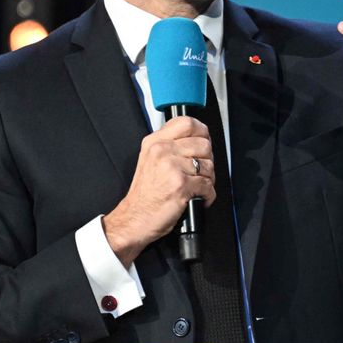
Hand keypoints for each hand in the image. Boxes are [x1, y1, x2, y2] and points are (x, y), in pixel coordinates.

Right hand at [102, 117, 214, 266]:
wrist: (133, 220)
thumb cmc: (144, 194)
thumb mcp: (150, 160)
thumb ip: (170, 145)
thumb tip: (198, 139)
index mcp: (155, 142)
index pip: (188, 123)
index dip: (202, 133)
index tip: (202, 142)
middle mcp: (162, 151)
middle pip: (204, 145)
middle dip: (207, 161)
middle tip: (198, 172)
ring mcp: (172, 168)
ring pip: (209, 166)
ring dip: (208, 179)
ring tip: (196, 186)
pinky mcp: (181, 186)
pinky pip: (208, 185)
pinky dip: (208, 195)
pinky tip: (197, 198)